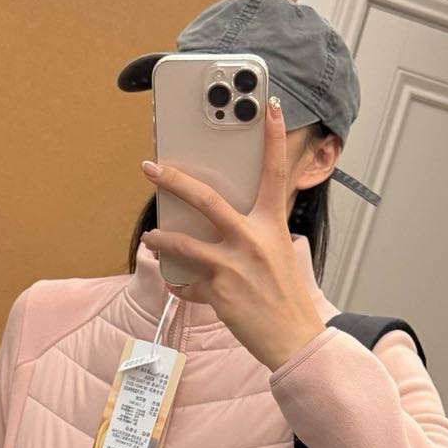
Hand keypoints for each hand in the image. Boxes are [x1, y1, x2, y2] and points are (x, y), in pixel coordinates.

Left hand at [140, 97, 326, 372]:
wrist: (296, 339)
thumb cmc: (288, 299)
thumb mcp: (279, 255)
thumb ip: (255, 234)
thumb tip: (224, 224)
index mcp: (271, 226)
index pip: (274, 173)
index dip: (274, 139)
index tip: (271, 108)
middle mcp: (251, 240)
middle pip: (205, 199)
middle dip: (173, 180)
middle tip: (150, 168)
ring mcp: (233, 266)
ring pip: (182, 243)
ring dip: (161, 238)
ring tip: (152, 236)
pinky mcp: (219, 293)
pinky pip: (186, 283)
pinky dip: (180, 284)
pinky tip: (177, 283)